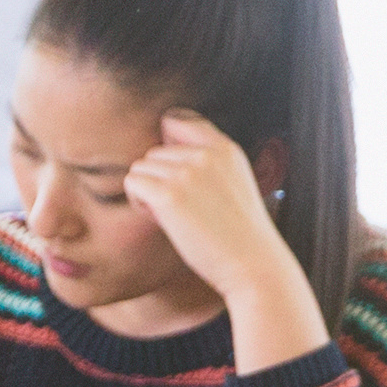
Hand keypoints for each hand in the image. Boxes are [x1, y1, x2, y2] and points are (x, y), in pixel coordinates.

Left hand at [118, 110, 317, 352]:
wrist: (253, 265)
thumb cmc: (239, 235)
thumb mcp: (233, 184)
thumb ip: (207, 164)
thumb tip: (162, 151)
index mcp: (226, 149)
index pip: (178, 121)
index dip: (166, 145)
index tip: (174, 176)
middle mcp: (207, 154)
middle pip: (154, 152)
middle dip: (158, 178)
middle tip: (179, 208)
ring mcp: (188, 173)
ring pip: (140, 167)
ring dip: (147, 191)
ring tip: (172, 216)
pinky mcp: (170, 195)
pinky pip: (133, 183)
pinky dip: (139, 202)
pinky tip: (160, 220)